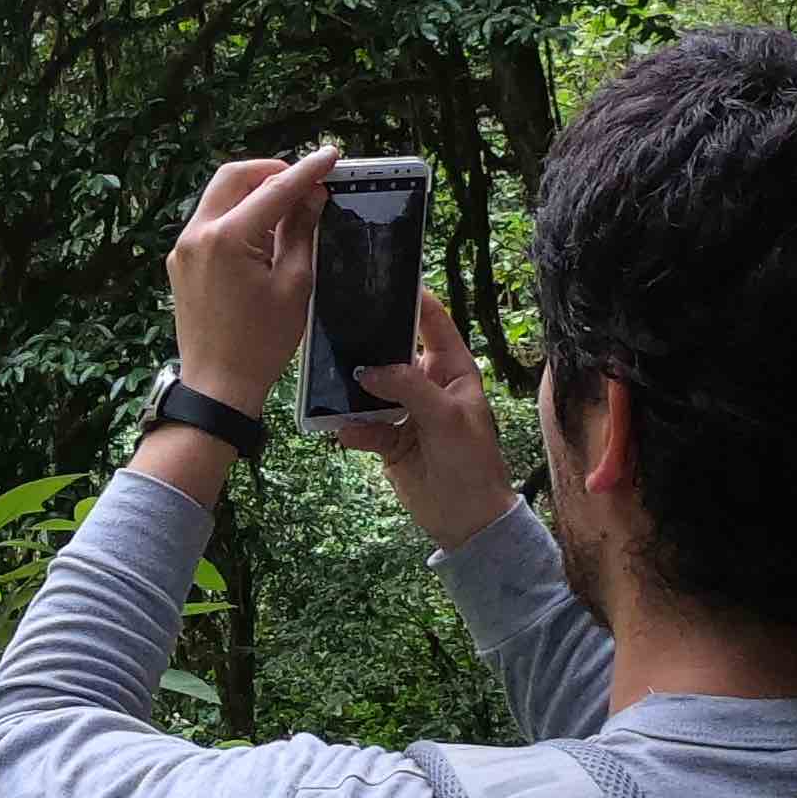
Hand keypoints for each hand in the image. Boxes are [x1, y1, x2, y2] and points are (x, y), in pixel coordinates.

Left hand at [165, 147, 338, 413]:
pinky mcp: (181, 262)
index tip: (331, 156)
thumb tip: (311, 195)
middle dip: (272, 172)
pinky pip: (210, 222)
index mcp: (227, 238)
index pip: (274, 188)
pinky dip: (237, 215)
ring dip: (253, 192)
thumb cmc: (261, 343)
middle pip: (235, 177)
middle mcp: (197, 234)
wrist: (217, 385)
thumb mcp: (295, 284)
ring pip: (219, 196)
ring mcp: (183, 248)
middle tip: (305, 183)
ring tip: (289, 208)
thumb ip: (301, 232)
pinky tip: (263, 233)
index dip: (307, 171)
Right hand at [326, 287, 519, 550]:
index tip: (383, 279)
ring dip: (351, 389)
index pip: (434, 323)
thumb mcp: (445, 418)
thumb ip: (407, 388)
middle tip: (335, 326)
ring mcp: (404, 411)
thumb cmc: (470, 460)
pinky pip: (361, 424)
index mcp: (452, 369)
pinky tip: (343, 432)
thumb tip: (366, 369)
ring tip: (326, 382)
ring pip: (370, 388)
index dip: (413, 299)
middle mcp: (426, 383)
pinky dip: (351, 428)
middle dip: (367, 343)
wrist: (465, 518)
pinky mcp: (387, 438)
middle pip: (392, 351)